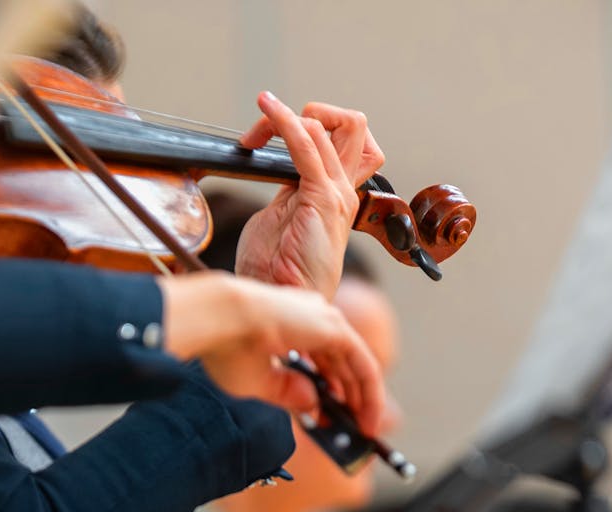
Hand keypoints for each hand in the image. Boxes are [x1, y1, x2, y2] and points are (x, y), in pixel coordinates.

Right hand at [159, 270, 383, 435]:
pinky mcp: (337, 330)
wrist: (219, 320)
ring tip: (364, 431)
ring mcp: (326, 321)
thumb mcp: (259, 382)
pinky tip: (368, 419)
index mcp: (290, 324)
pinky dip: (371, 394)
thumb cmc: (226, 347)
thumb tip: (314, 405)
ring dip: (364, 400)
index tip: (326, 417)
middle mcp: (311, 318)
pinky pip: (365, 367)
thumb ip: (288, 393)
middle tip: (352, 428)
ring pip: (357, 366)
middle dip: (349, 398)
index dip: (326, 389)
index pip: (320, 359)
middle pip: (342, 364)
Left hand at [233, 92, 384, 298]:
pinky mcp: (322, 199)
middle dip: (313, 113)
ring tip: (257, 131)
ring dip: (290, 117)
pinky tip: (268, 111)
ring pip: (338, 126)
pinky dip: (286, 122)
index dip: (311, 126)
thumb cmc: (276, 269)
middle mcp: (343, 190)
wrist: (280, 300)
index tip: (266, 139)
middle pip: (353, 127)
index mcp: (336, 194)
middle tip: (269, 131)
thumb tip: (276, 164)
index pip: (345, 141)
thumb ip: (287, 189)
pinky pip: (308, 145)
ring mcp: (337, 194)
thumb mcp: (281, 216)